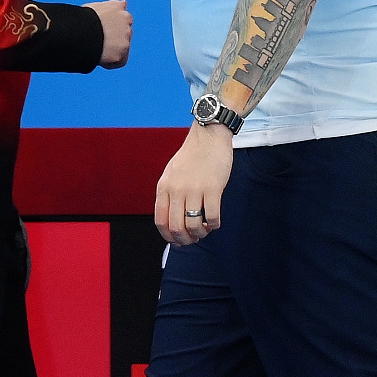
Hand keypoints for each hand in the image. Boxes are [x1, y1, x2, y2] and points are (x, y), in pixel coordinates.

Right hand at [86, 0, 131, 67]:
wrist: (82, 32)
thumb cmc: (84, 19)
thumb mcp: (98, 6)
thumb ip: (112, 6)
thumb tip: (124, 4)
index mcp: (121, 10)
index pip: (124, 19)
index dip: (113, 26)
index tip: (103, 30)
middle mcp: (127, 24)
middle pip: (124, 34)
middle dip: (115, 38)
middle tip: (99, 40)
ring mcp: (125, 40)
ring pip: (122, 48)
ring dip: (113, 49)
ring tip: (96, 48)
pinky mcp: (121, 55)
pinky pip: (120, 61)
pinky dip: (112, 62)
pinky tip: (100, 58)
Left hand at [155, 124, 232, 244]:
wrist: (209, 136)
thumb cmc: (193, 155)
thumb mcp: (171, 173)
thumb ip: (169, 194)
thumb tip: (172, 219)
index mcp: (164, 187)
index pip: (161, 221)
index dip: (169, 236)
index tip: (177, 240)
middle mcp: (177, 190)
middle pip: (176, 227)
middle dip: (185, 239)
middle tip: (193, 239)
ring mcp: (194, 189)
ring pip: (194, 225)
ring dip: (200, 234)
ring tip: (205, 230)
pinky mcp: (213, 188)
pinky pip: (212, 216)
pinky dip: (214, 225)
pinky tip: (215, 222)